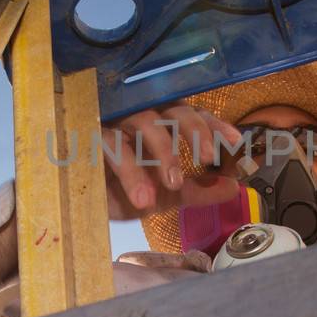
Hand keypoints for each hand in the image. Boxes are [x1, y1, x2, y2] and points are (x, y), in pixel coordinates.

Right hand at [102, 104, 242, 219]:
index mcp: (162, 126)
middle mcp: (141, 118)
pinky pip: (114, 144)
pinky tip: (142, 198)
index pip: (193, 116)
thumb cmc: (122, 191)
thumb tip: (234, 186)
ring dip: (164, 152)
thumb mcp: (166, 195)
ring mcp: (116, 122)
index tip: (236, 143)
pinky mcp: (91, 136)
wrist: (80, 207)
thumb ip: (199, 191)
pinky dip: (131, 171)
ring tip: (174, 186)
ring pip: (145, 122)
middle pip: (174, 109)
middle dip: (194, 130)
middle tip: (208, 157)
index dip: (214, 126)